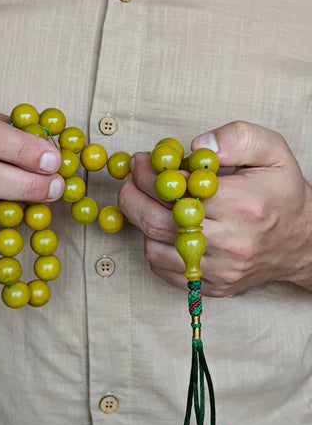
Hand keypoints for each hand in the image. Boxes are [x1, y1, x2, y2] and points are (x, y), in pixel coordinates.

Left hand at [118, 121, 311, 295]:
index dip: (150, 173)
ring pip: (156, 247)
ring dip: (141, 222)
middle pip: (158, 222)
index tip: (142, 161)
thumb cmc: (283, 195)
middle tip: (130, 181)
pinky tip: (164, 228)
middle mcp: (231, 241)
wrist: (303, 242)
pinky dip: (154, 246)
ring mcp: (221, 268)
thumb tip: (198, 144)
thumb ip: (238, 138)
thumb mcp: (273, 152)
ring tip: (145, 202)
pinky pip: (165, 270)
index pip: (178, 189)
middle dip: (133, 196)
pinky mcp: (214, 286)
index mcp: (243, 204)